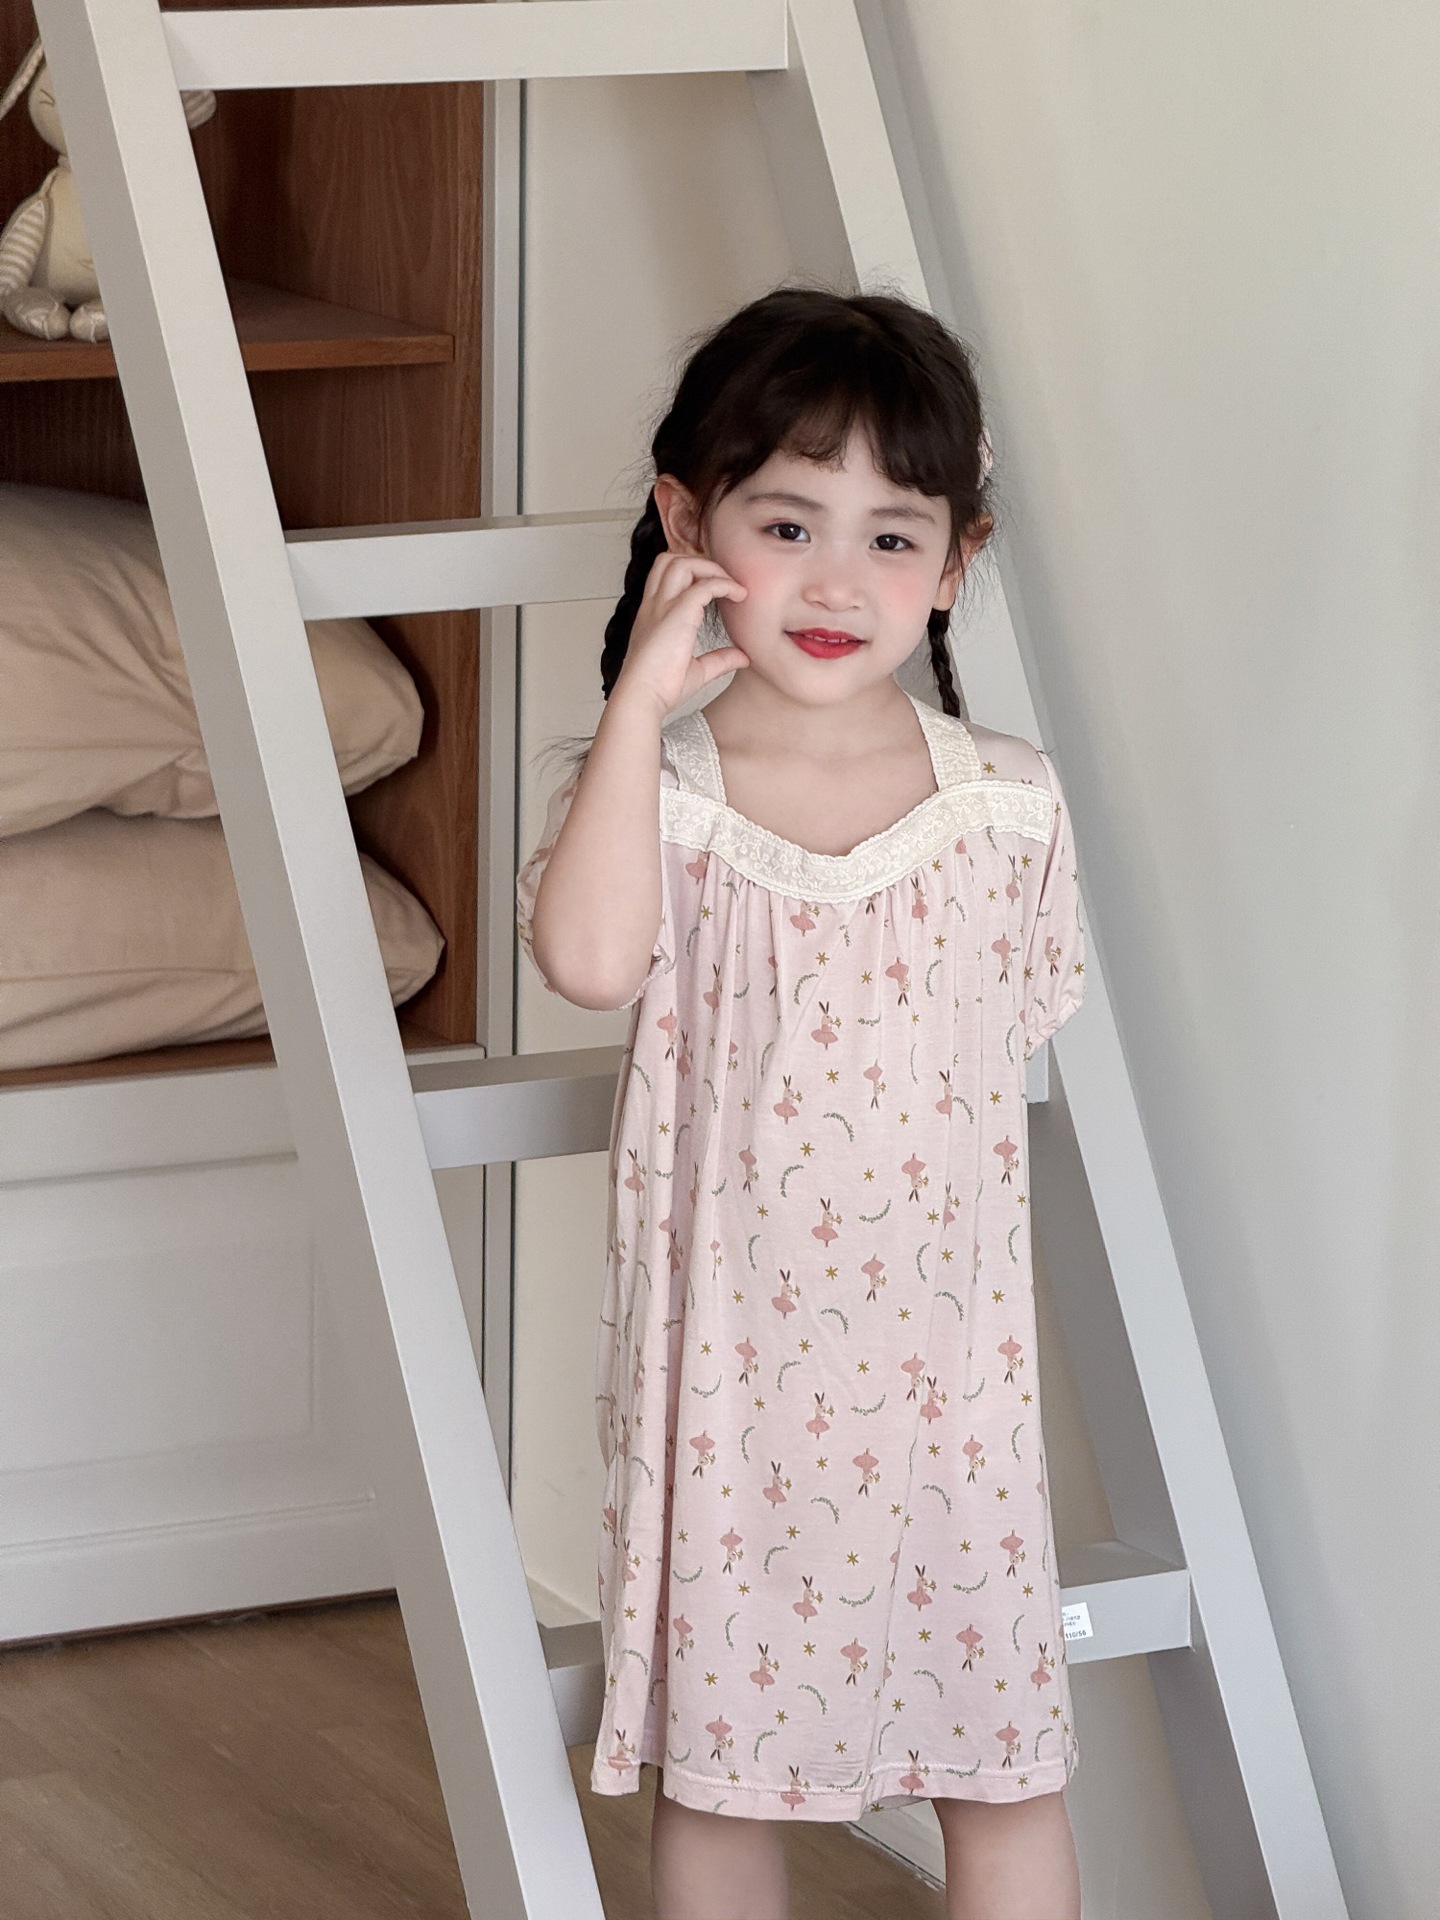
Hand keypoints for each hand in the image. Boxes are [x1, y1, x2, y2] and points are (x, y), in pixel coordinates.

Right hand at [611, 550, 749, 720]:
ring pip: (682, 562)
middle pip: (669, 560)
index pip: (664, 575)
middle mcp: (654, 605)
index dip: (690, 572)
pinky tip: (739, 596)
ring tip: (731, 587)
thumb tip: (742, 657)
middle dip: (699, 563)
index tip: (715, 588)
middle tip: (724, 583)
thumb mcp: (696, 671)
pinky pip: (704, 585)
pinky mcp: (677, 613)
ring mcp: (663, 606)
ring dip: (711, 569)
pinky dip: (724, 584)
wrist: (642, 698)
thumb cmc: (660, 689)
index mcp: (652, 615)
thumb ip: (718, 659)